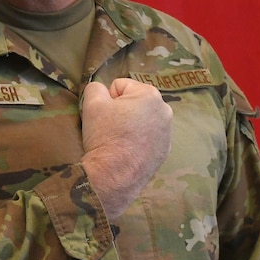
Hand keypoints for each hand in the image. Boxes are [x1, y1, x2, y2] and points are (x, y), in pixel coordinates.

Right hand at [80, 78, 172, 220]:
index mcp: (149, 95)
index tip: (104, 114)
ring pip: (142, 119)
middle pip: (134, 102)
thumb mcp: (92, 104)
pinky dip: (139, 140)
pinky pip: (148, 137)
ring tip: (119, 139)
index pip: (120, 85)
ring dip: (131, 124)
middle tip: (110, 126)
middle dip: (122, 110)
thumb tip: (101, 90)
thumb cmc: (104, 134)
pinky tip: (128, 150)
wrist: (114, 174)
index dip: (107, 98)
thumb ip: (95, 88)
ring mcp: (168, 132)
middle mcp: (165, 110)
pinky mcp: (165, 150)